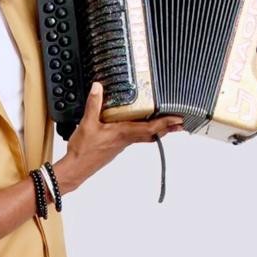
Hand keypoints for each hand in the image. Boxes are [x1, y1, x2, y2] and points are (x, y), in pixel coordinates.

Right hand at [55, 82, 183, 191]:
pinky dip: (142, 131)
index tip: (177, 118)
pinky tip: (138, 126)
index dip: (165, 123)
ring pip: (144, 136)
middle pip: (152, 133)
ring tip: (165, 123)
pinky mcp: (116, 146)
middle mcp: (126, 139)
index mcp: (123, 133)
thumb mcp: (87, 123)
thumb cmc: (83, 150)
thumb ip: (94, 104)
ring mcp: (122, 144)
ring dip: (156, 129)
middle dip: (167, 127)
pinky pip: (134, 137)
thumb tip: (98, 88)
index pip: (150, 128)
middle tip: (179, 122)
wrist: (77, 168)